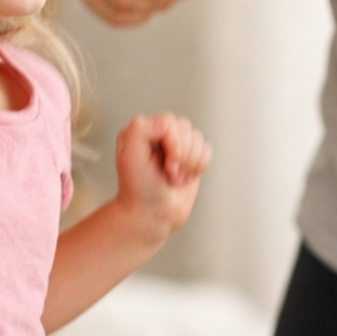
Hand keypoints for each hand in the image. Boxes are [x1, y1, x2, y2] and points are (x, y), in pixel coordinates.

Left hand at [112, 112, 211, 242]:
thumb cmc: (139, 190)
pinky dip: (198, 167)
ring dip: (189, 163)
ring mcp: (176, 145)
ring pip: (198, 138)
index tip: (166, 165)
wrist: (153, 215)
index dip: (173, 143)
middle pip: (186, 128)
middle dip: (181, 156)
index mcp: (142, 130)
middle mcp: (159, 134)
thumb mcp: (130, 158)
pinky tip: (184, 177)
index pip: (169, 121)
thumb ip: (140, 131)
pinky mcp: (190, 157)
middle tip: (169, 173)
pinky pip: (206, 150)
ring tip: (174, 177)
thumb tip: (164, 122)